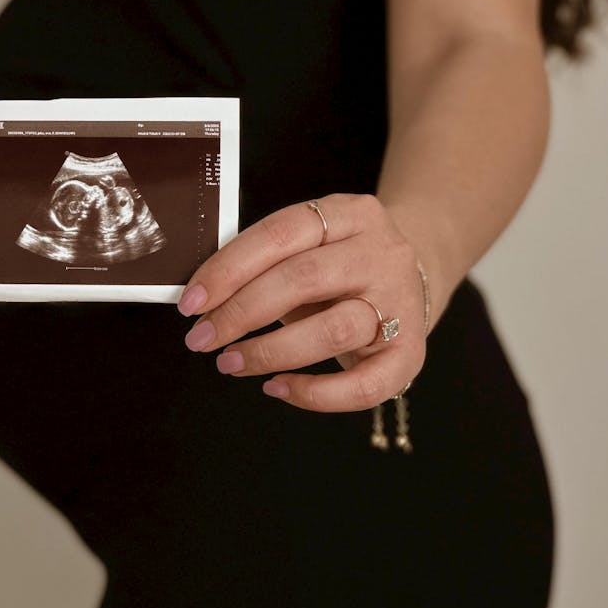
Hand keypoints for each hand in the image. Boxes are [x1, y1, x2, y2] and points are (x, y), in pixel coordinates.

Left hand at [177, 192, 426, 412]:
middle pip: (303, 279)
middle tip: (202, 338)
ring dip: (270, 351)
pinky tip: (278, 387)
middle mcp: (381, 253)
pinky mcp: (411, 352)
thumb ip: (268, 262)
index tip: (191, 301)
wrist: (416, 277)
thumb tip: (204, 299)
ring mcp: (400, 302)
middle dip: (241, 312)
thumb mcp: (312, 246)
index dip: (229, 268)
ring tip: (230, 362)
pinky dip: (315, 394)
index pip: (280, 233)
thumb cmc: (342, 267)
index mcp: (351, 213)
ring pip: (333, 330)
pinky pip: (365, 385)